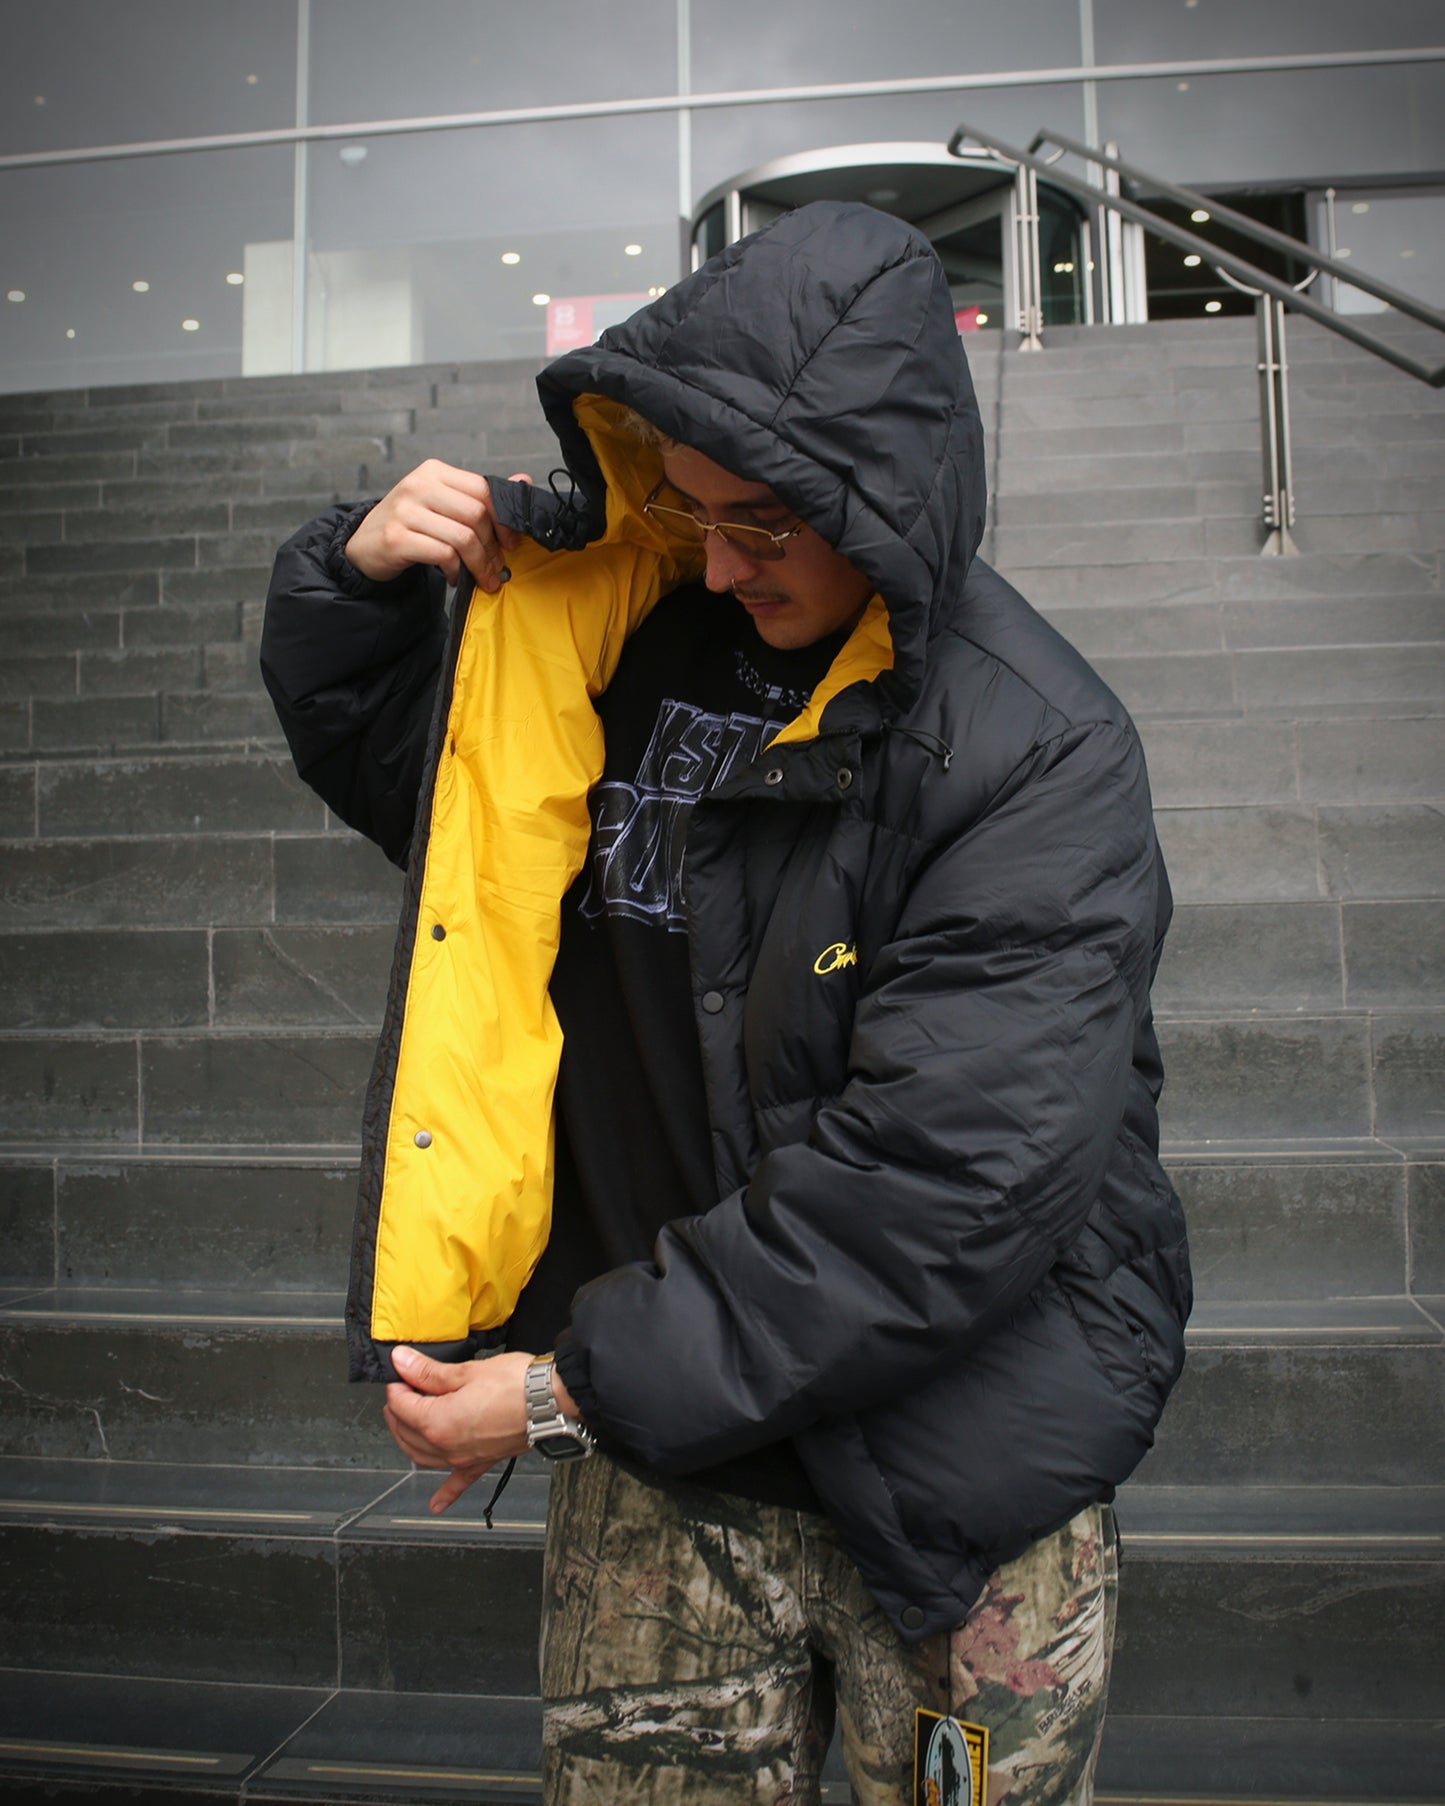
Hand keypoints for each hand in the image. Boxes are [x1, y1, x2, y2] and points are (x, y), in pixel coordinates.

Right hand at [344, 459, 532, 592]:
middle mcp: (418, 485)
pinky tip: (455, 577)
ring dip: (479, 563)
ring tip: (480, 577)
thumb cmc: (410, 526)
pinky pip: (443, 554)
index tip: (510, 542)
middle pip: (476, 514)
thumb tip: (523, 481)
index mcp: (434, 472)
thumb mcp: (442, 504)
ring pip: (463, 537)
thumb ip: (479, 496)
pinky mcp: (396, 538)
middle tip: (496, 567)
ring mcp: (405, 511)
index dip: (504, 519)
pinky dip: (456, 571)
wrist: (365, 546)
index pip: (483, 489)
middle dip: (493, 547)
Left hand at [383, 1346, 531, 1511]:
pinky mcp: (482, 1461)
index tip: (402, 1370)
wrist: (552, 1401)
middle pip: (406, 1431)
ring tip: (404, 1422)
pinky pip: (459, 1482)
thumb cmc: (517, 1384)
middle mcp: (446, 1446)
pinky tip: (436, 1503)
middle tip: (403, 1387)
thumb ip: (429, 1371)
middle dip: (398, 1409)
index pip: (401, 1405)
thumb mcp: (467, 1371)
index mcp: (438, 1422)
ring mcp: (463, 1458)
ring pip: (421, 1456)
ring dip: (407, 1439)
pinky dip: (445, 1493)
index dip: (398, 1384)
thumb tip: (402, 1361)